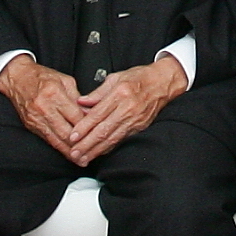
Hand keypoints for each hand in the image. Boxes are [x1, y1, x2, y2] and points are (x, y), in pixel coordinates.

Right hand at [0, 55, 88, 158]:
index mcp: (55, 94)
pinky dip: (59, 148)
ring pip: (57, 139)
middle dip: (80, 144)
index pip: (75, 116)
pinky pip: (48, 140)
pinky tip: (67, 153)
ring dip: (70, 152)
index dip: (88, 127)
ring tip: (82, 160)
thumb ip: (78, 98)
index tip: (97, 134)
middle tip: (93, 152)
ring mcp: (37, 118)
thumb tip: (89, 113)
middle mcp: (45, 108)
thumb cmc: (41, 77)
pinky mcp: (32, 126)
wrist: (18, 78)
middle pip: (66, 131)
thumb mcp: (65, 80)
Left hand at [66, 56, 184, 164]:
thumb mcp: (116, 77)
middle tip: (74, 153)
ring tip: (84, 157)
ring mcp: (134, 119)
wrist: (162, 83)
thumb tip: (81, 102)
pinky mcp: (139, 127)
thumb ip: (97, 92)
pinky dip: (109, 147)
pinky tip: (99, 153)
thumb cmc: (140, 78)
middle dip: (87, 144)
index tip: (73, 136)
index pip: (98, 114)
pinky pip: (121, 139)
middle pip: (104, 130)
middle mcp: (127, 108)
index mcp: (120, 93)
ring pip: (112, 138)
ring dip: (96, 150)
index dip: (84, 127)